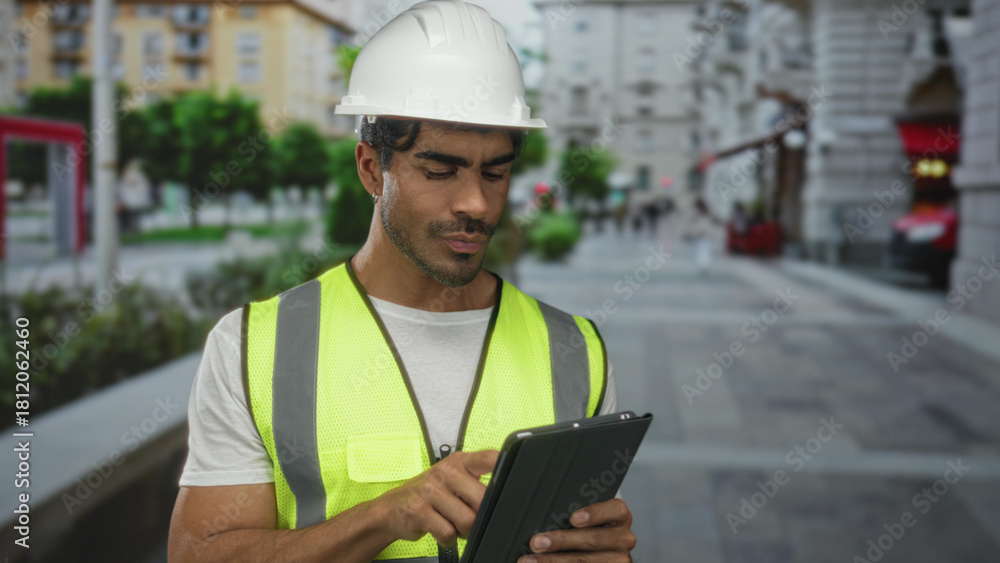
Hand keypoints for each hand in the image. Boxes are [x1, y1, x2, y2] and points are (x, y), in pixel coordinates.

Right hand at [377, 449, 497, 548]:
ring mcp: (430, 490)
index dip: (505, 468)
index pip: (489, 458)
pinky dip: (448, 539)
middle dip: (482, 516)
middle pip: (483, 498)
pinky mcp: (419, 511)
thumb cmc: (429, 494)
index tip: (514, 483)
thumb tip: (505, 497)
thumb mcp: (452, 479)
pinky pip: (448, 533)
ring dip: (465, 531)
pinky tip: (442, 530)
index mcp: (459, 462)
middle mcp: (445, 472)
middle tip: (474, 518)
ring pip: (467, 520)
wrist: (392, 507)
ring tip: (455, 524)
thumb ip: (476, 483)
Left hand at [517, 498, 635, 561]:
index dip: (593, 514)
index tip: (572, 518)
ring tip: (532, 560)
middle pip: (592, 540)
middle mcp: (623, 538)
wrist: (605, 551)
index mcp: (619, 516)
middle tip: (537, 543)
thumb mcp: (591, 517)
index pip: (613, 510)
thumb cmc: (592, 527)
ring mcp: (619, 559)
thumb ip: (576, 514)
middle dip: (561, 541)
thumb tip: (544, 518)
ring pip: (585, 562)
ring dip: (554, 561)